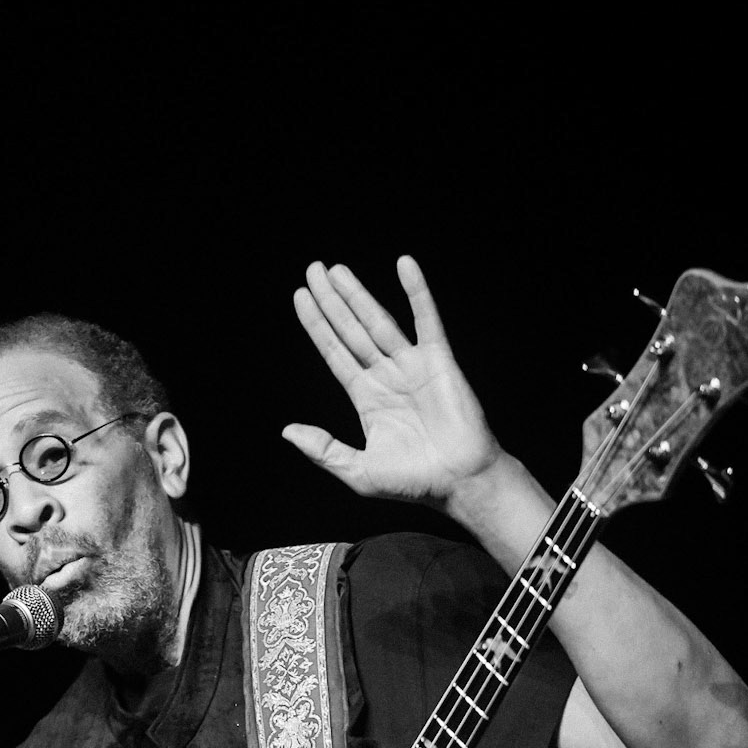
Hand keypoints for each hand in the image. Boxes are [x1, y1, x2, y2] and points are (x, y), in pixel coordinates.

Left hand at [284, 257, 500, 506]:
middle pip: (351, 331)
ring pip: (378, 321)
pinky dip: (417, 292)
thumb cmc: (414, 482)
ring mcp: (412, 365)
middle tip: (313, 270)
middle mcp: (386, 376)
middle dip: (332, 301)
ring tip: (336, 270)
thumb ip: (323, 450)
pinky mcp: (438, 360)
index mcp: (366, 398)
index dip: (317, 326)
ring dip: (358, 294)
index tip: (300, 297)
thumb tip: (287, 431)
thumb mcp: (358, 471)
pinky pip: (426, 320)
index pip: (335, 352)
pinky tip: (404, 265)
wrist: (459, 482)